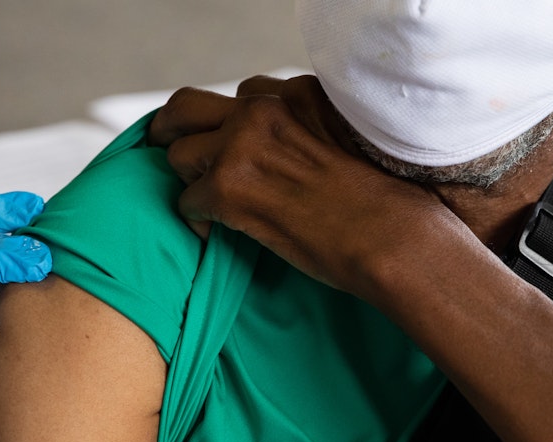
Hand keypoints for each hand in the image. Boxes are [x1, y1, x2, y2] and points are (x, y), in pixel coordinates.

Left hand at [148, 75, 444, 295]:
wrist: (390, 237)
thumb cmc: (378, 202)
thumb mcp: (340, 140)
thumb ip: (299, 132)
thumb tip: (267, 152)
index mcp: (293, 93)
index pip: (239, 96)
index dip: (227, 126)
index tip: (227, 149)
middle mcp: (262, 109)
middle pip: (186, 105)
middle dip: (169, 129)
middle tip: (162, 149)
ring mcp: (240, 146)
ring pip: (177, 154)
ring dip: (187, 181)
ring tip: (206, 205)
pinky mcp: (227, 187)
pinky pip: (186, 200)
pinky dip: (196, 220)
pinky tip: (214, 232)